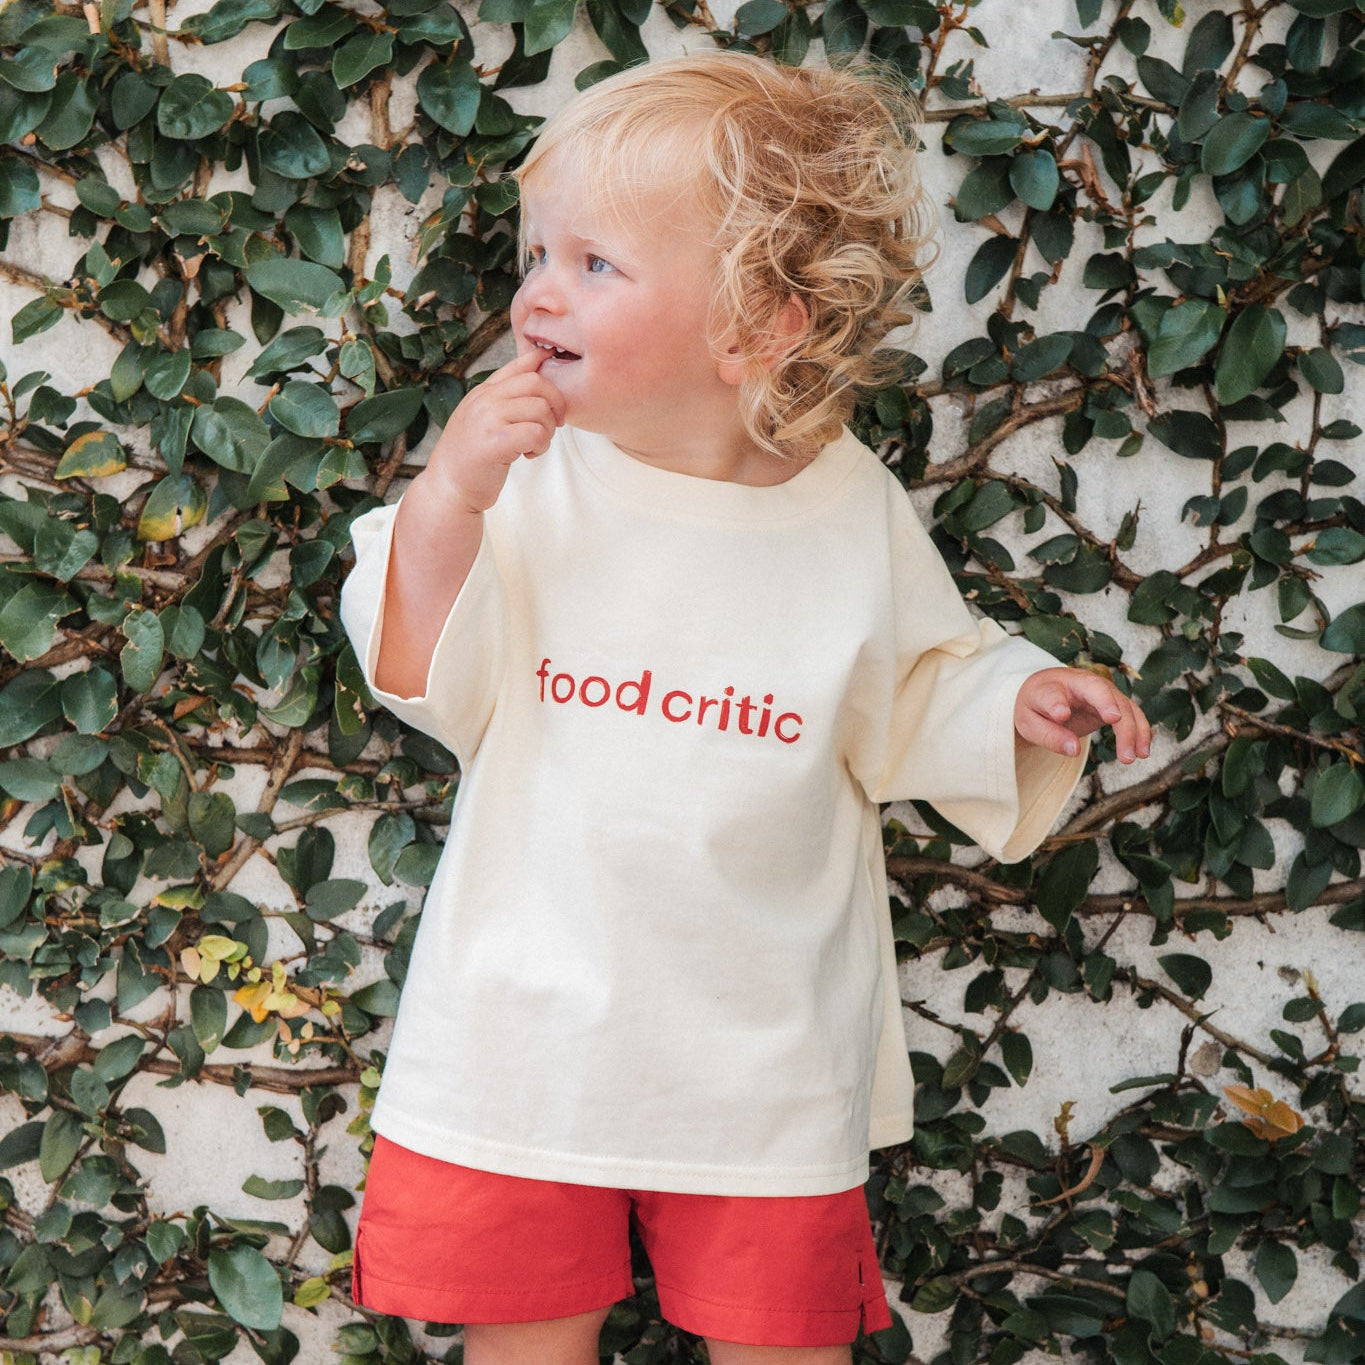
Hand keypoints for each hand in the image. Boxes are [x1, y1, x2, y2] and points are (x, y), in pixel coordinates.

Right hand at [423, 349, 566, 513]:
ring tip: (534, 445)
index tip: (552, 363)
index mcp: (483, 392)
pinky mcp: (495, 442)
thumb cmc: (471, 456)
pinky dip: (541, 446)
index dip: (541, 361)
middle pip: (536, 383)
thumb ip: (504, 395)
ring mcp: (488, 419)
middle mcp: (485, 400)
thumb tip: (536, 363)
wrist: (447, 486)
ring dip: (547, 430)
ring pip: (540, 409)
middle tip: (554, 425)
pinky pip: (536, 433)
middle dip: (556, 404)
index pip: (518, 365)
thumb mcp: (483, 417)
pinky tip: (528, 454)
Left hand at [1014, 667, 1151, 763]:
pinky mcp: (1114, 703)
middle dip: (1107, 703)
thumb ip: (1049, 736)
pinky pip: (1131, 714)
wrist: (1046, 695)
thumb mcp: (1030, 724)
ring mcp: (1101, 691)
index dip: (1056, 703)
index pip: (1052, 693)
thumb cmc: (1036, 709)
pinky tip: (1143, 751)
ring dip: (1130, 728)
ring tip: (1130, 757)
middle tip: (1114, 720)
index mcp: (1049, 687)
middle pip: (1097, 689)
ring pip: (1122, 703)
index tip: (1061, 715)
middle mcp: (1079, 683)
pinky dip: (1140, 731)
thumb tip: (1074, 750)